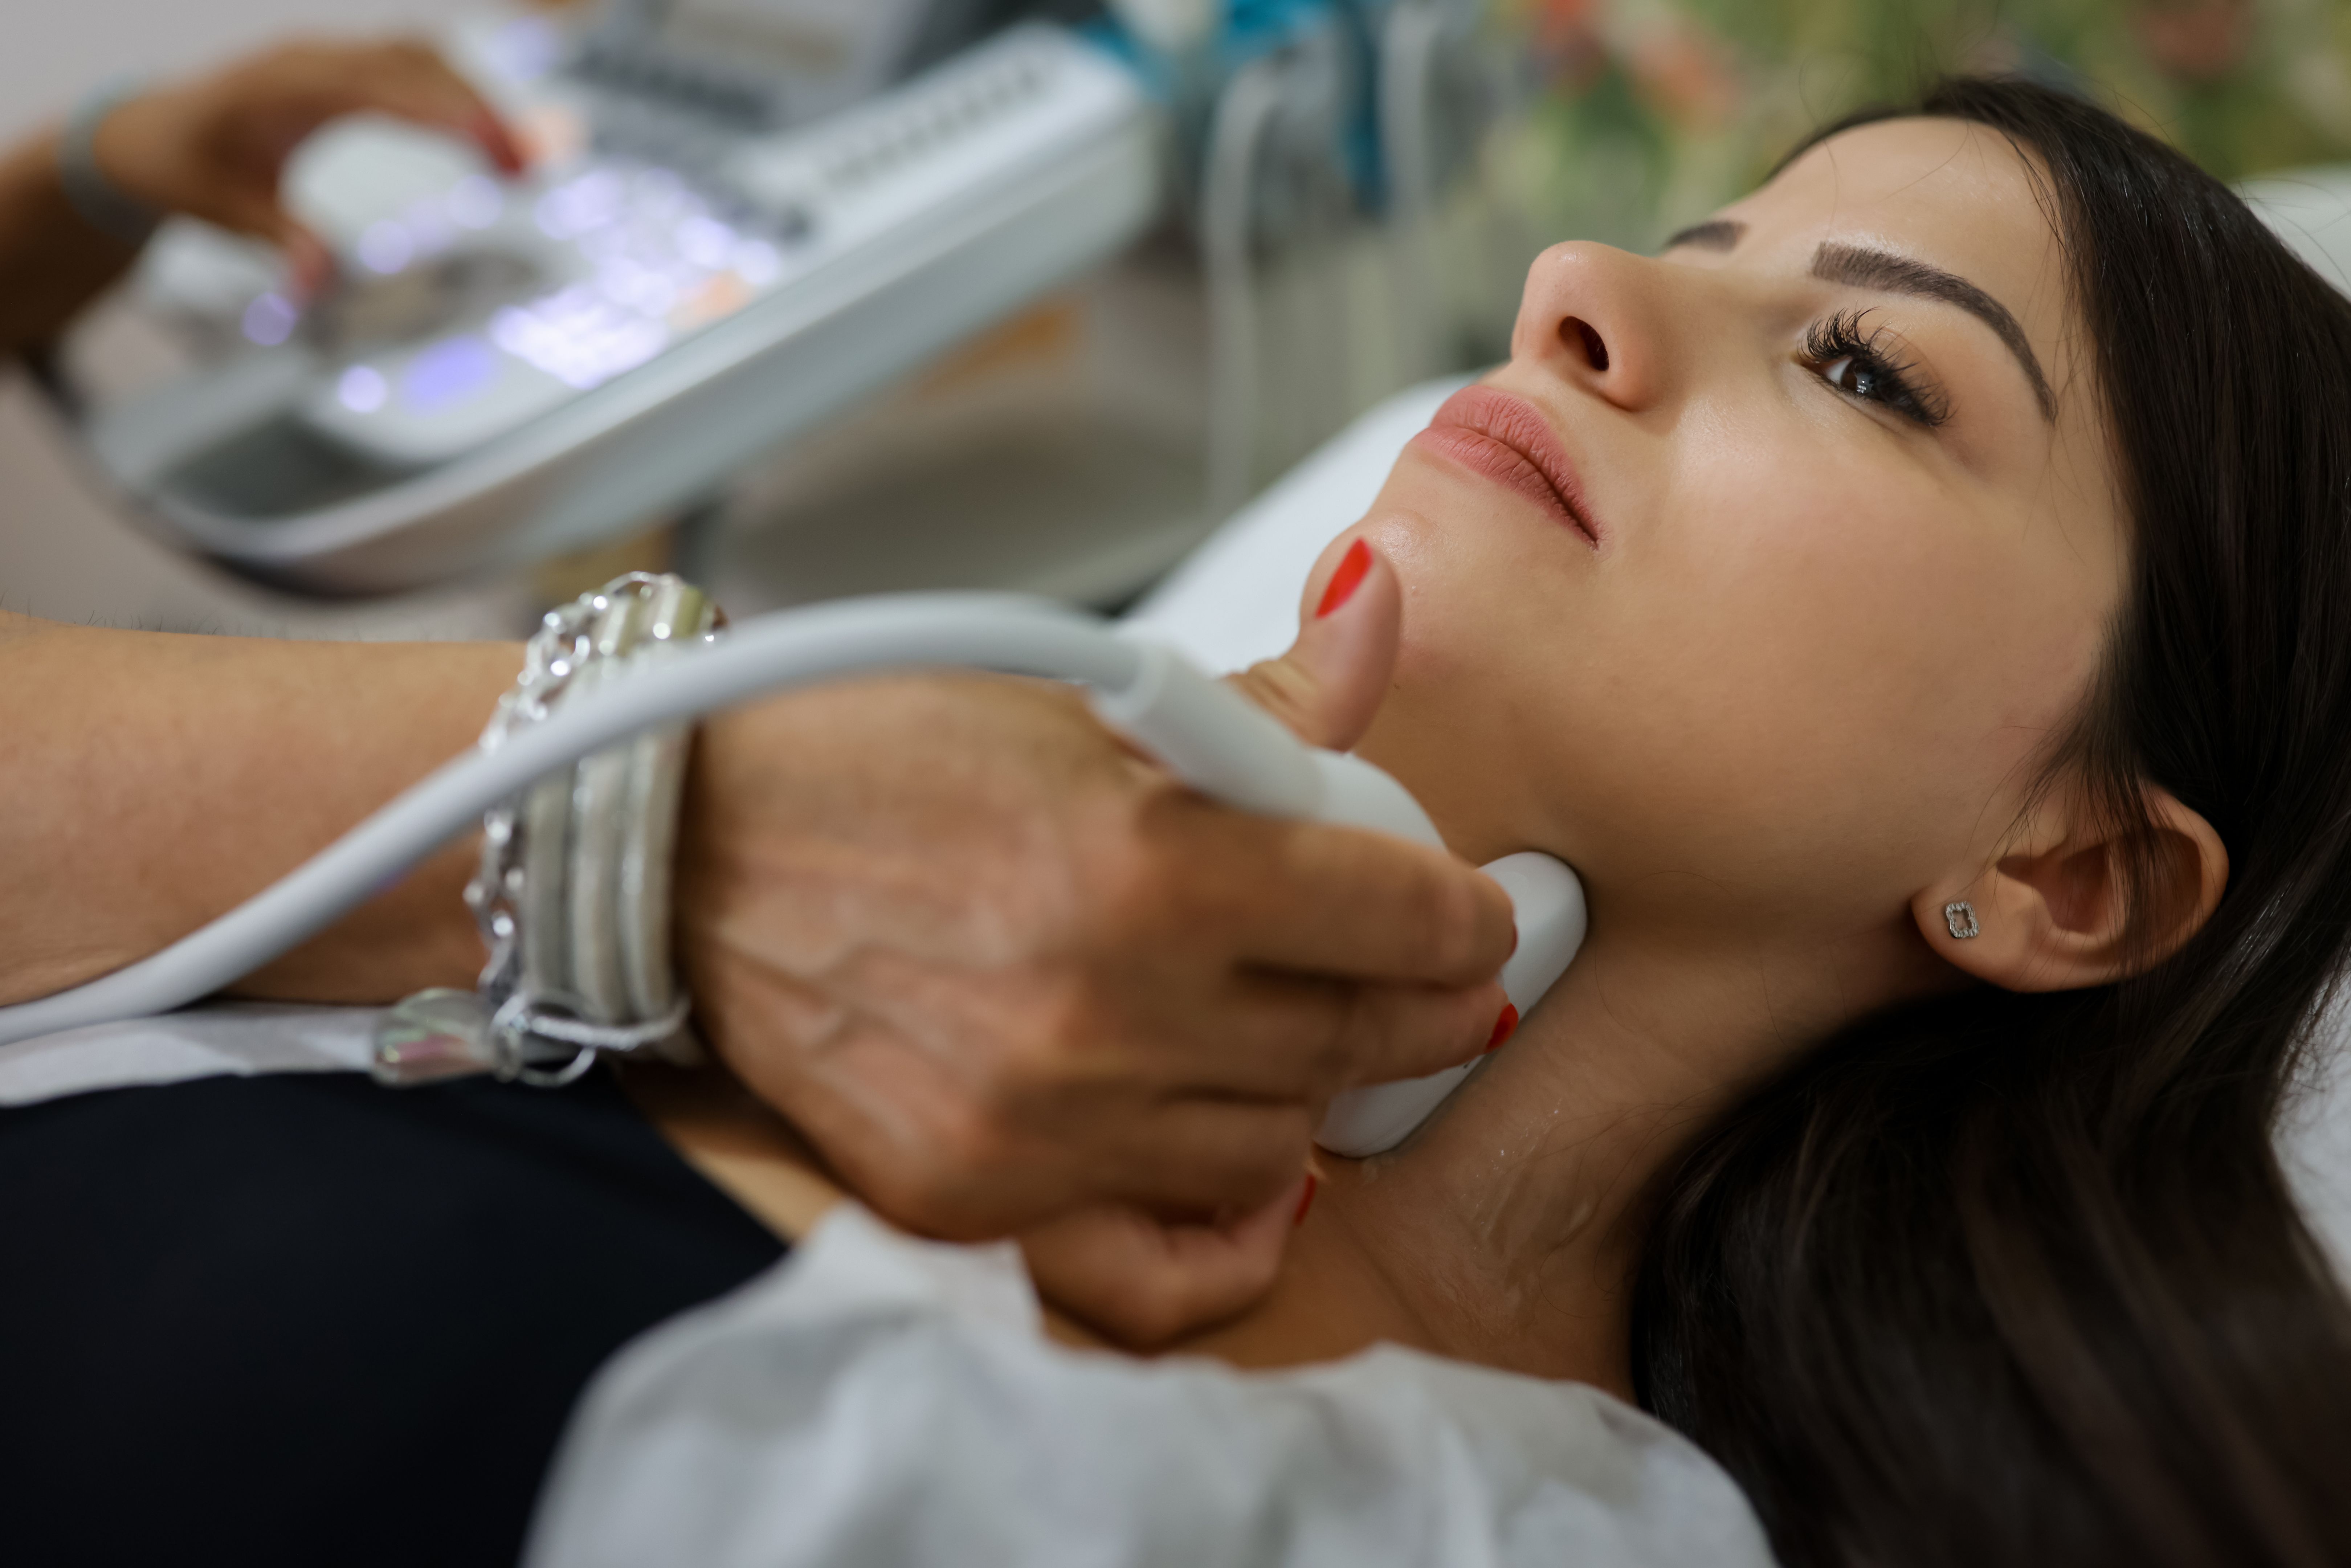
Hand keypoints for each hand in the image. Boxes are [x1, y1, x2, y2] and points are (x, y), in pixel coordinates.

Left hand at [90, 38, 525, 292]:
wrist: (148, 132)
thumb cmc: (185, 168)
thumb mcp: (227, 212)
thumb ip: (280, 240)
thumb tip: (315, 286)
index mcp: (281, 86)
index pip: (379, 87)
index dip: (442, 111)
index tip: (494, 144)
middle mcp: (313, 58)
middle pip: (417, 63)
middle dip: (482, 110)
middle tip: (534, 167)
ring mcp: (333, 57)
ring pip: (423, 58)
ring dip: (478, 101)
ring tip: (524, 159)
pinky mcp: (348, 68)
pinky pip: (414, 65)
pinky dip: (458, 95)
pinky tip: (488, 137)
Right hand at [676, 546, 1512, 1340]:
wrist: (687, 851)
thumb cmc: (876, 755)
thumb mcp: (1077, 700)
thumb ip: (1259, 698)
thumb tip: (1382, 611)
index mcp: (1148, 865)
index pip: (1399, 917)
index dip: (1463, 913)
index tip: (1468, 911)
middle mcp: (1103, 1013)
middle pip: (1355, 1038)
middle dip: (1424, 1004)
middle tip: (1425, 976)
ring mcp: (1037, 1126)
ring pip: (1278, 1144)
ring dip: (1314, 1090)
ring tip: (1295, 1034)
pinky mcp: (972, 1200)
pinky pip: (1160, 1269)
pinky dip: (1234, 1236)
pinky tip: (1261, 1181)